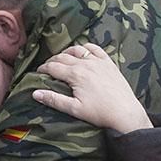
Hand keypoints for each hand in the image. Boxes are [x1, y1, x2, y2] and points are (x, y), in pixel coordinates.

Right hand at [32, 43, 152, 133]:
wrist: (125, 112)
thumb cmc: (99, 113)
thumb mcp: (74, 109)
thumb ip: (54, 99)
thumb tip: (35, 93)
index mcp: (75, 74)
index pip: (53, 67)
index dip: (43, 68)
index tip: (38, 72)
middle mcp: (85, 64)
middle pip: (63, 57)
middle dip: (52, 60)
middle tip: (47, 67)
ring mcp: (98, 61)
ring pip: (78, 49)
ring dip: (67, 52)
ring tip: (62, 58)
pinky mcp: (109, 63)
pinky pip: (96, 48)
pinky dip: (86, 47)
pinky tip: (83, 50)